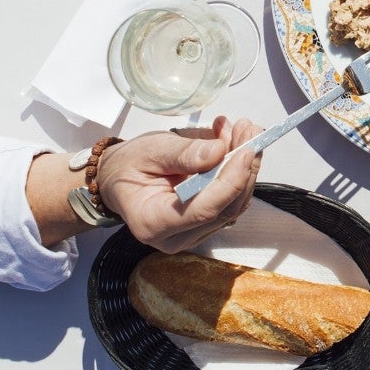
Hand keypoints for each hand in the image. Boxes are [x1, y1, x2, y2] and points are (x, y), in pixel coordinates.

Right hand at [96, 116, 262, 252]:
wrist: (119, 179)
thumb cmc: (129, 165)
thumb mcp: (150, 150)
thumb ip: (184, 153)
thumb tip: (220, 150)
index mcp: (153, 223)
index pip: (203, 210)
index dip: (230, 181)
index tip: (247, 151)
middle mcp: (175, 238)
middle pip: (225, 208)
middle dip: (244, 168)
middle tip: (250, 131)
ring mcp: (192, 235)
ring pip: (234, 205)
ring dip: (246, 167)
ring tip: (245, 131)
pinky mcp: (205, 225)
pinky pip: (231, 201)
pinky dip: (239, 171)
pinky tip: (237, 143)